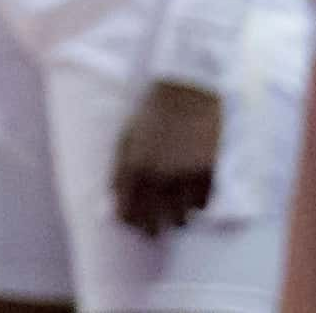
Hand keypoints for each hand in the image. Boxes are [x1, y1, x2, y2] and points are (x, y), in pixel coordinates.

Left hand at [110, 81, 221, 235]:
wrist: (188, 89)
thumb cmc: (153, 112)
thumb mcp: (126, 138)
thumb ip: (117, 174)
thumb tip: (107, 208)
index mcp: (132, 167)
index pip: (126, 214)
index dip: (130, 221)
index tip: (134, 220)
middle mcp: (156, 177)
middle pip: (153, 225)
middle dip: (152, 227)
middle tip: (156, 223)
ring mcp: (183, 176)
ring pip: (180, 220)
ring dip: (177, 216)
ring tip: (176, 205)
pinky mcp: (208, 173)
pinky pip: (202, 206)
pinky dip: (197, 203)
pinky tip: (193, 191)